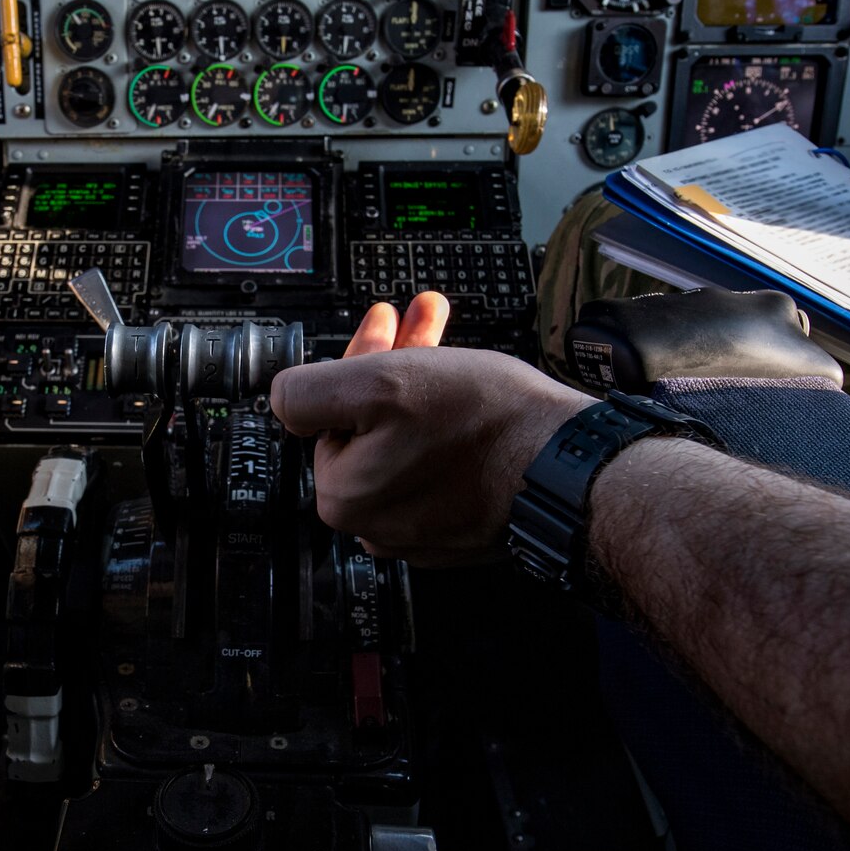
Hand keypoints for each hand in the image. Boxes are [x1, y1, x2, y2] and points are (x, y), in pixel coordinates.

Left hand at [271, 297, 590, 563]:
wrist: (568, 470)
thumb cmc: (486, 427)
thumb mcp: (379, 383)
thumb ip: (310, 390)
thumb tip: (281, 399)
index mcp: (342, 495)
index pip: (331, 411)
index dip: (361, 356)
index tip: (385, 321)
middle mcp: (375, 523)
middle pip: (370, 424)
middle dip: (396, 364)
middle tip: (422, 321)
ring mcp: (420, 529)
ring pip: (406, 441)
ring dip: (425, 390)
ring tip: (453, 350)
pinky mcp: (460, 527)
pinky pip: (439, 468)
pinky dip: (449, 428)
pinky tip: (470, 397)